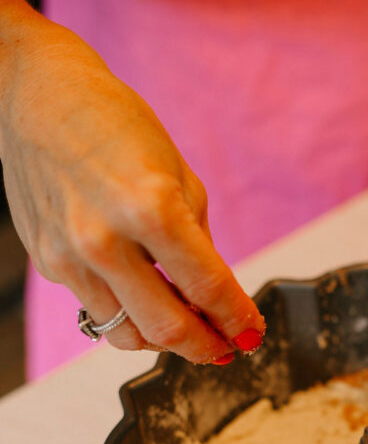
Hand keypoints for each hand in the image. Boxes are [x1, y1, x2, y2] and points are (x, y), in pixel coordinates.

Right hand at [0, 8, 263, 363]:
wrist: (39, 96)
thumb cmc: (113, 123)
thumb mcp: (180, 175)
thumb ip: (200, 242)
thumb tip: (216, 297)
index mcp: (151, 209)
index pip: (208, 289)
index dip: (238, 320)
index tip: (251, 332)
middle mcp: (105, 241)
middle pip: (168, 330)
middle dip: (207, 348)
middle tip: (225, 347)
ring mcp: (71, 257)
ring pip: (127, 335)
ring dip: (165, 340)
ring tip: (186, 326)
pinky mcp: (49, 263)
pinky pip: (97, 309)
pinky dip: (128, 312)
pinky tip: (145, 296)